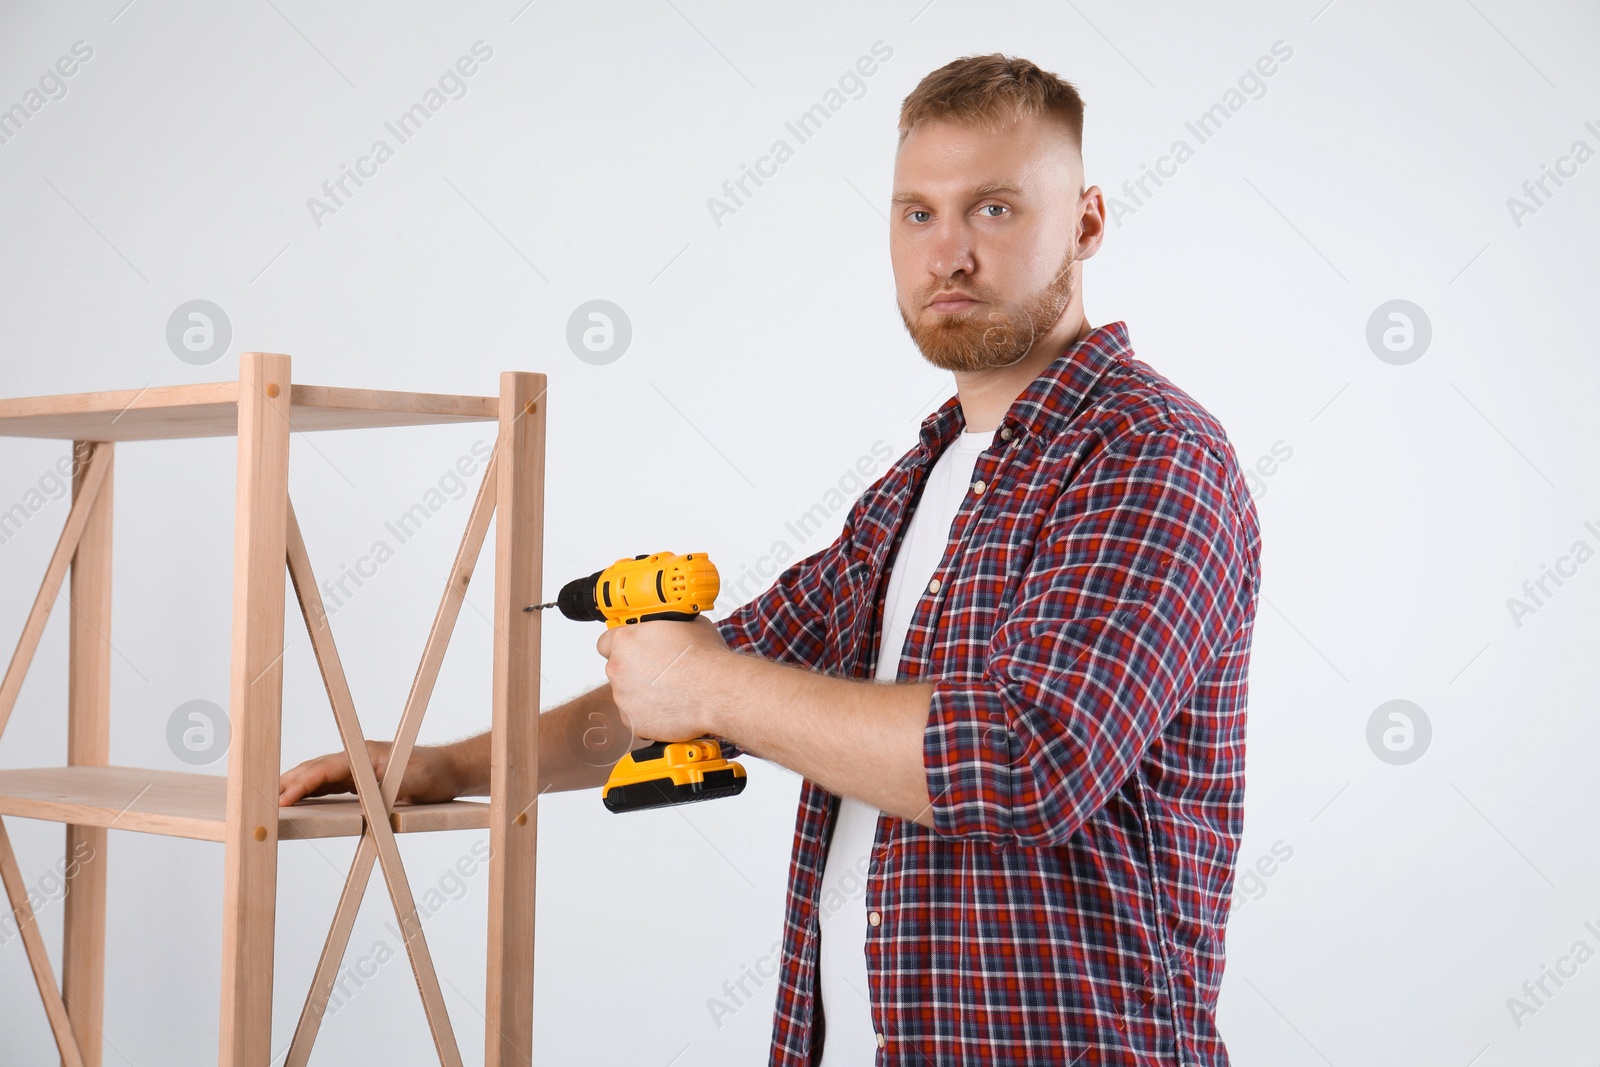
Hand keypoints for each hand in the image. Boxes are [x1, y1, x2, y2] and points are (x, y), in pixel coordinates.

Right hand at [278, 739, 462, 806]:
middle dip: (289, 783)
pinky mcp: (361, 779)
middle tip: (265, 801)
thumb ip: (390, 789)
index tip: (284, 799)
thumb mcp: (415, 783)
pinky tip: (299, 801)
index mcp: (365, 755)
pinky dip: (311, 791)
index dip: (302, 784)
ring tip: (273, 801)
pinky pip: (330, 784)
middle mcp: (357, 758)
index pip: (325, 769)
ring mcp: (358, 767)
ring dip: (297, 787)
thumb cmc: (434, 773)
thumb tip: (365, 797)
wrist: (450, 769)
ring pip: (319, 776)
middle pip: (315, 769)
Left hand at [595, 614, 731, 743]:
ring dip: (642, 693)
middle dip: (634, 670)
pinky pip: (636, 717)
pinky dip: (649, 714)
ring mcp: (623, 698)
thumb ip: (667, 626)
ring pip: (627, 695)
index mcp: (626, 641)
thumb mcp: (688, 624)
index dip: (621, 646)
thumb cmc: (705, 659)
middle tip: (659, 670)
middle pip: (617, 669)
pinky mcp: (634, 723)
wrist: (717, 691)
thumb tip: (672, 626)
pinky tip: (670, 707)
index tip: (632, 649)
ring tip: (670, 690)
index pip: (606, 642)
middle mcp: (618, 669)